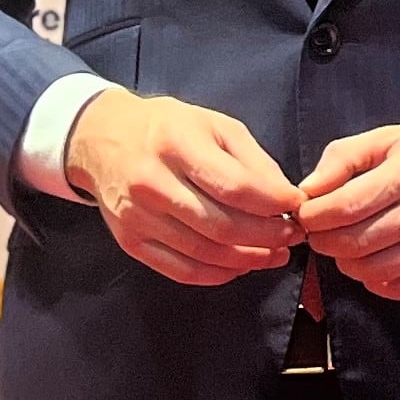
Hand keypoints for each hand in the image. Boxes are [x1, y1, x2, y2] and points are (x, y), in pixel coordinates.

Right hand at [64, 91, 302, 287]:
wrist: (102, 140)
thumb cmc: (167, 128)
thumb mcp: (214, 125)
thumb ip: (253, 160)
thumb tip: (285, 197)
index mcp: (177, 145)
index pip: (234, 186)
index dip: (273, 203)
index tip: (298, 206)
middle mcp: (152, 184)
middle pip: (221, 224)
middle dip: (267, 235)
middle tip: (293, 235)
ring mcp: (138, 217)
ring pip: (204, 252)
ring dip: (249, 259)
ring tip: (275, 254)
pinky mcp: (130, 241)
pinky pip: (180, 270)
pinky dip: (217, 274)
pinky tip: (241, 265)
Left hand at [295, 121, 399, 299]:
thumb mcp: (394, 137)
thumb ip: (346, 157)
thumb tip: (308, 189)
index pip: (343, 207)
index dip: (313, 216)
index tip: (307, 214)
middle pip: (353, 243)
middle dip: (323, 241)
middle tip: (320, 232)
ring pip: (372, 270)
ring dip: (347, 262)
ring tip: (348, 245)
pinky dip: (376, 280)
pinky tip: (375, 262)